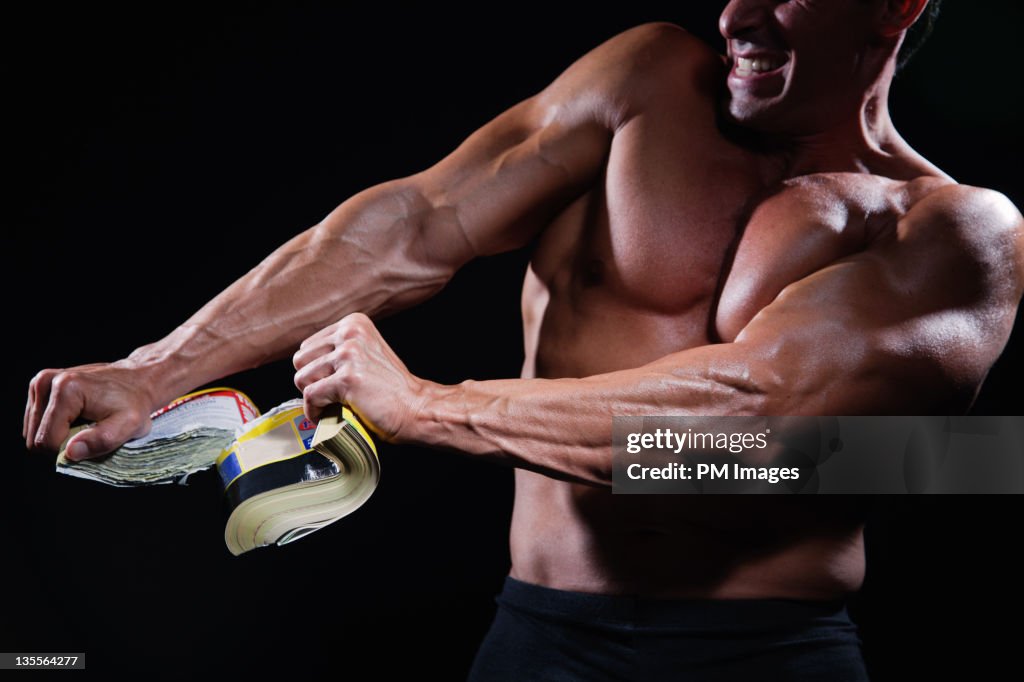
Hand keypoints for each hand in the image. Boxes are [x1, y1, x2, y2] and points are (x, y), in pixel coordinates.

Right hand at [24, 362, 156, 460]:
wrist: (136, 379)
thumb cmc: (135, 403)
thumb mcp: (129, 425)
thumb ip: (101, 441)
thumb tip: (71, 452)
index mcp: (65, 390)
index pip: (45, 442)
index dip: (66, 452)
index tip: (90, 443)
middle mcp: (46, 382)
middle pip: (35, 438)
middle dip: (61, 444)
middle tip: (89, 434)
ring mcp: (39, 383)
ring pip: (33, 432)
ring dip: (57, 435)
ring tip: (83, 424)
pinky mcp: (38, 387)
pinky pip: (35, 422)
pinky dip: (54, 426)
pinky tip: (75, 418)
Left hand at [293, 313, 430, 441]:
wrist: (415, 408)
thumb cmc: (391, 388)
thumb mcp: (366, 353)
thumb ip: (339, 350)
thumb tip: (304, 367)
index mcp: (354, 323)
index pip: (308, 346)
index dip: (316, 370)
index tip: (329, 384)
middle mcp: (350, 333)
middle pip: (300, 359)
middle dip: (311, 381)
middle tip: (329, 395)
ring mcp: (349, 354)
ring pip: (301, 377)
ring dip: (313, 397)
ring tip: (331, 404)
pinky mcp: (347, 378)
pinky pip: (310, 396)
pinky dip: (314, 411)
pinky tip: (327, 415)